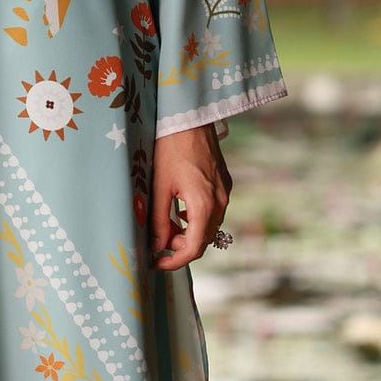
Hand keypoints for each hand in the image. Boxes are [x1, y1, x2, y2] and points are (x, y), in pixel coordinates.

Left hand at [150, 123, 231, 271]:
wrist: (189, 118)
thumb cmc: (170, 148)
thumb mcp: (159, 186)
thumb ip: (158, 219)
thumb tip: (155, 246)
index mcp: (204, 205)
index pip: (194, 248)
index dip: (174, 261)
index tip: (157, 263)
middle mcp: (220, 202)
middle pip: (203, 239)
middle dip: (180, 246)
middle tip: (157, 240)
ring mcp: (225, 192)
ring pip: (209, 226)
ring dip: (189, 232)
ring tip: (166, 224)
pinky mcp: (224, 183)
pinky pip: (213, 211)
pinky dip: (197, 218)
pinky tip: (180, 209)